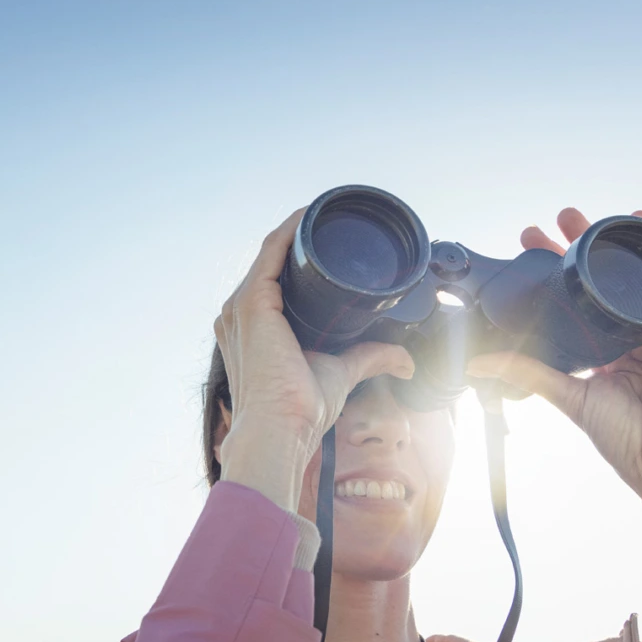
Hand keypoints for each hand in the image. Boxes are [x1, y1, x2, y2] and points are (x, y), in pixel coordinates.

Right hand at [214, 208, 413, 513]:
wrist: (281, 430)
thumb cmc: (299, 411)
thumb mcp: (340, 374)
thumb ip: (369, 359)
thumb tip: (404, 362)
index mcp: (251, 329)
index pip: (272, 279)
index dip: (298, 257)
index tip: (328, 240)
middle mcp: (238, 314)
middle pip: (271, 261)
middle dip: (300, 238)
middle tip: (334, 221)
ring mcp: (240, 307)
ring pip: (271, 251)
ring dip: (297, 228)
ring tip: (325, 211)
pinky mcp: (251, 303)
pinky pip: (272, 252)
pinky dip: (291, 231)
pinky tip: (310, 216)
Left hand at [466, 207, 641, 552]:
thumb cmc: (629, 441)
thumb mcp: (568, 398)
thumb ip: (528, 373)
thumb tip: (480, 363)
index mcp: (603, 355)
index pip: (576, 305)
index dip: (556, 277)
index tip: (532, 249)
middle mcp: (629, 341)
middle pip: (603, 286)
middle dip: (581, 249)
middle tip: (556, 221)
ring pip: (633, 283)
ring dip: (616, 247)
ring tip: (595, 219)